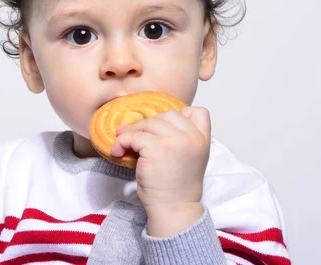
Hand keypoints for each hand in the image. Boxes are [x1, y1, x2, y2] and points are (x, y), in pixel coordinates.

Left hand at [111, 107, 210, 235]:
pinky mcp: (155, 148)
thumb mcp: (189, 158)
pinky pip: (133, 136)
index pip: (198, 112)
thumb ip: (180, 139)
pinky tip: (118, 151)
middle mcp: (191, 137)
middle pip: (167, 115)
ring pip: (148, 123)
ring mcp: (174, 141)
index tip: (166, 129)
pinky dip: (122, 142)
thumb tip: (144, 122)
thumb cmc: (177, 187)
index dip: (181, 115)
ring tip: (124, 144)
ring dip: (133, 131)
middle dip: (149, 124)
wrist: (174, 208)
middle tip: (137, 137)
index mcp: (203, 140)